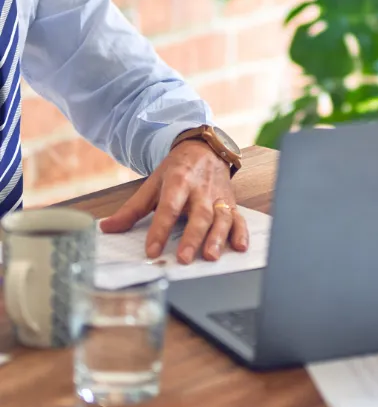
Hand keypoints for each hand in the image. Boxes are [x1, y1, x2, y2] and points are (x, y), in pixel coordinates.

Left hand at [99, 141, 247, 263]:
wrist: (205, 149)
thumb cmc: (177, 170)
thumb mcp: (153, 184)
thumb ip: (132, 209)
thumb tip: (107, 228)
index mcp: (178, 181)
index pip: (168, 207)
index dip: (160, 230)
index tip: (152, 250)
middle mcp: (201, 190)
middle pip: (199, 215)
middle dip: (192, 237)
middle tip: (183, 258)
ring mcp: (218, 197)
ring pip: (221, 218)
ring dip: (217, 237)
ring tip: (210, 256)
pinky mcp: (231, 203)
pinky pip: (239, 218)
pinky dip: (241, 233)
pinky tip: (240, 247)